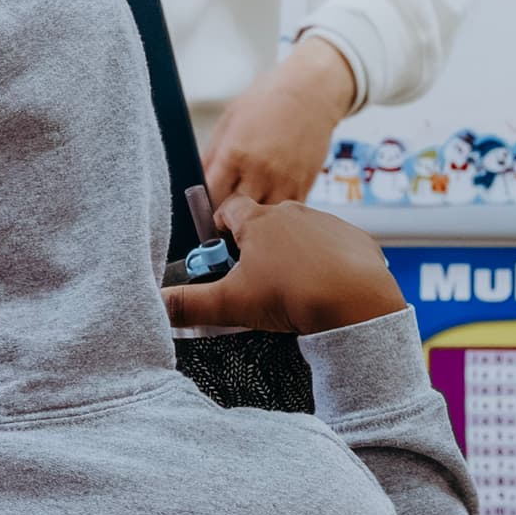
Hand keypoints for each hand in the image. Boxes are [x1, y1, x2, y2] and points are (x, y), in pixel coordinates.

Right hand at [163, 198, 403, 335]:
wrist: (357, 302)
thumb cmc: (293, 295)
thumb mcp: (231, 304)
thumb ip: (190, 304)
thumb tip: (158, 305)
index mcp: (258, 220)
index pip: (228, 208)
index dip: (219, 228)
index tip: (219, 252)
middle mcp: (292, 212)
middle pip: (263, 222)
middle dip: (254, 246)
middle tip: (252, 280)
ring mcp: (326, 222)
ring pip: (299, 233)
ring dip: (291, 253)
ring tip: (290, 287)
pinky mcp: (354, 239)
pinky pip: (332, 246)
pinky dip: (325, 262)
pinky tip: (323, 288)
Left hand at [203, 36, 359, 208]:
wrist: (311, 92)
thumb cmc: (266, 101)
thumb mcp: (229, 121)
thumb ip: (212, 155)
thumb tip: (195, 181)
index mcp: (235, 153)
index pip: (212, 197)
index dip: (206, 206)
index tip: (205, 209)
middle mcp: (259, 171)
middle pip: (236, 214)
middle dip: (227, 218)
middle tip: (224, 216)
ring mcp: (284, 180)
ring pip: (263, 219)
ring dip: (254, 219)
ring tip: (249, 213)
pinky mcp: (305, 185)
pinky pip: (285, 212)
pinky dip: (276, 214)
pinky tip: (271, 204)